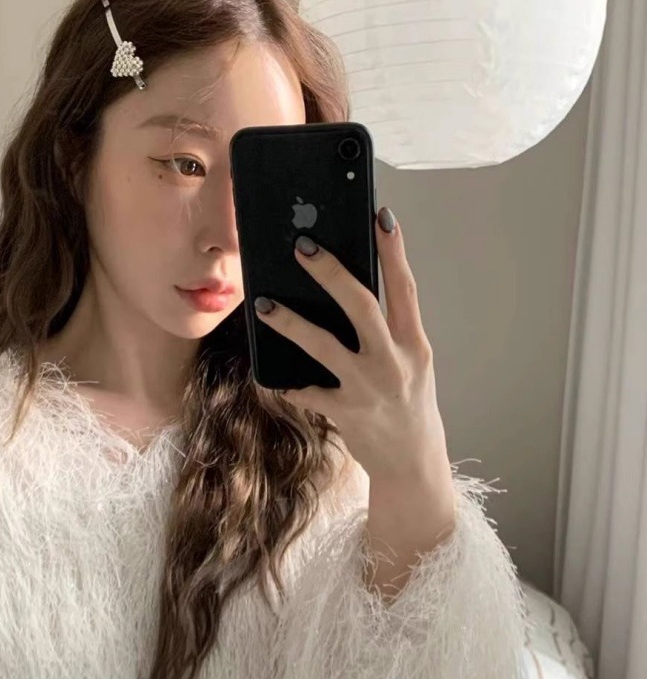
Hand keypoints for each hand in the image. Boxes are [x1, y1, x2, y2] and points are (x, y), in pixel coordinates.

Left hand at [253, 207, 448, 482]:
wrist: (414, 464)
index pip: (405, 287)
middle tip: (303, 247)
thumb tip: (350, 290)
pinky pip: (307, 392)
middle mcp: (395, 362)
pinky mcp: (346, 413)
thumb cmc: (409, 403)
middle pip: (362, 305)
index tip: (380, 215)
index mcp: (414, 343)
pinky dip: (288, 383)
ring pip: (324, 346)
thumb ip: (388, 331)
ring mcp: (369, 388)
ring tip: (263, 303)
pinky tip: (272, 377)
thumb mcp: (410, 362)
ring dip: (290, 322)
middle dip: (331, 273)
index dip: (393, 250)